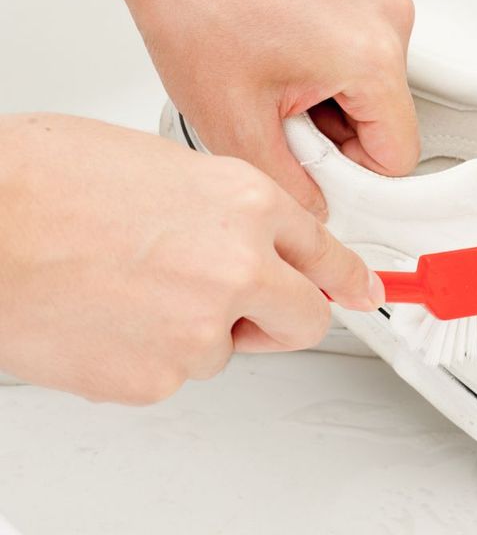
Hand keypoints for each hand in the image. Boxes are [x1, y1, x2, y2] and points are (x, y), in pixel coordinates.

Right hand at [0, 114, 383, 404]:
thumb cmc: (46, 183)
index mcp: (247, 203)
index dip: (346, 279)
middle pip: (306, 320)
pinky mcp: (157, 377)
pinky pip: (172, 374)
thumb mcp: (166, 167)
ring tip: (128, 288)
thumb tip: (254, 240)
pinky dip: (145, 354)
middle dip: (283, 318)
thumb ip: (228, 212)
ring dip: (195, 330)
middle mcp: (239, 266)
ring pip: (227, 349)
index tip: (362, 294)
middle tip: (243, 308)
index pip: (327, 254)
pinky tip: (106, 315)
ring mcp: (201, 327)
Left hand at [58, 0, 419, 219]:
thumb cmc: (195, 8)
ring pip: (375, 75)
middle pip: (387, 111)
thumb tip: (317, 208)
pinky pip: (365, 35)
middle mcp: (390, 15)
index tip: (313, 162)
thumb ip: (289, 186)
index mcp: (372, 55)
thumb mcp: (235, 124)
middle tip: (277, 105)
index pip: (398, 153)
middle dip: (336, 124)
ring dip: (332, 87)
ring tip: (275, 65)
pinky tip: (283, 35)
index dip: (353, 172)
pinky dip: (329, 47)